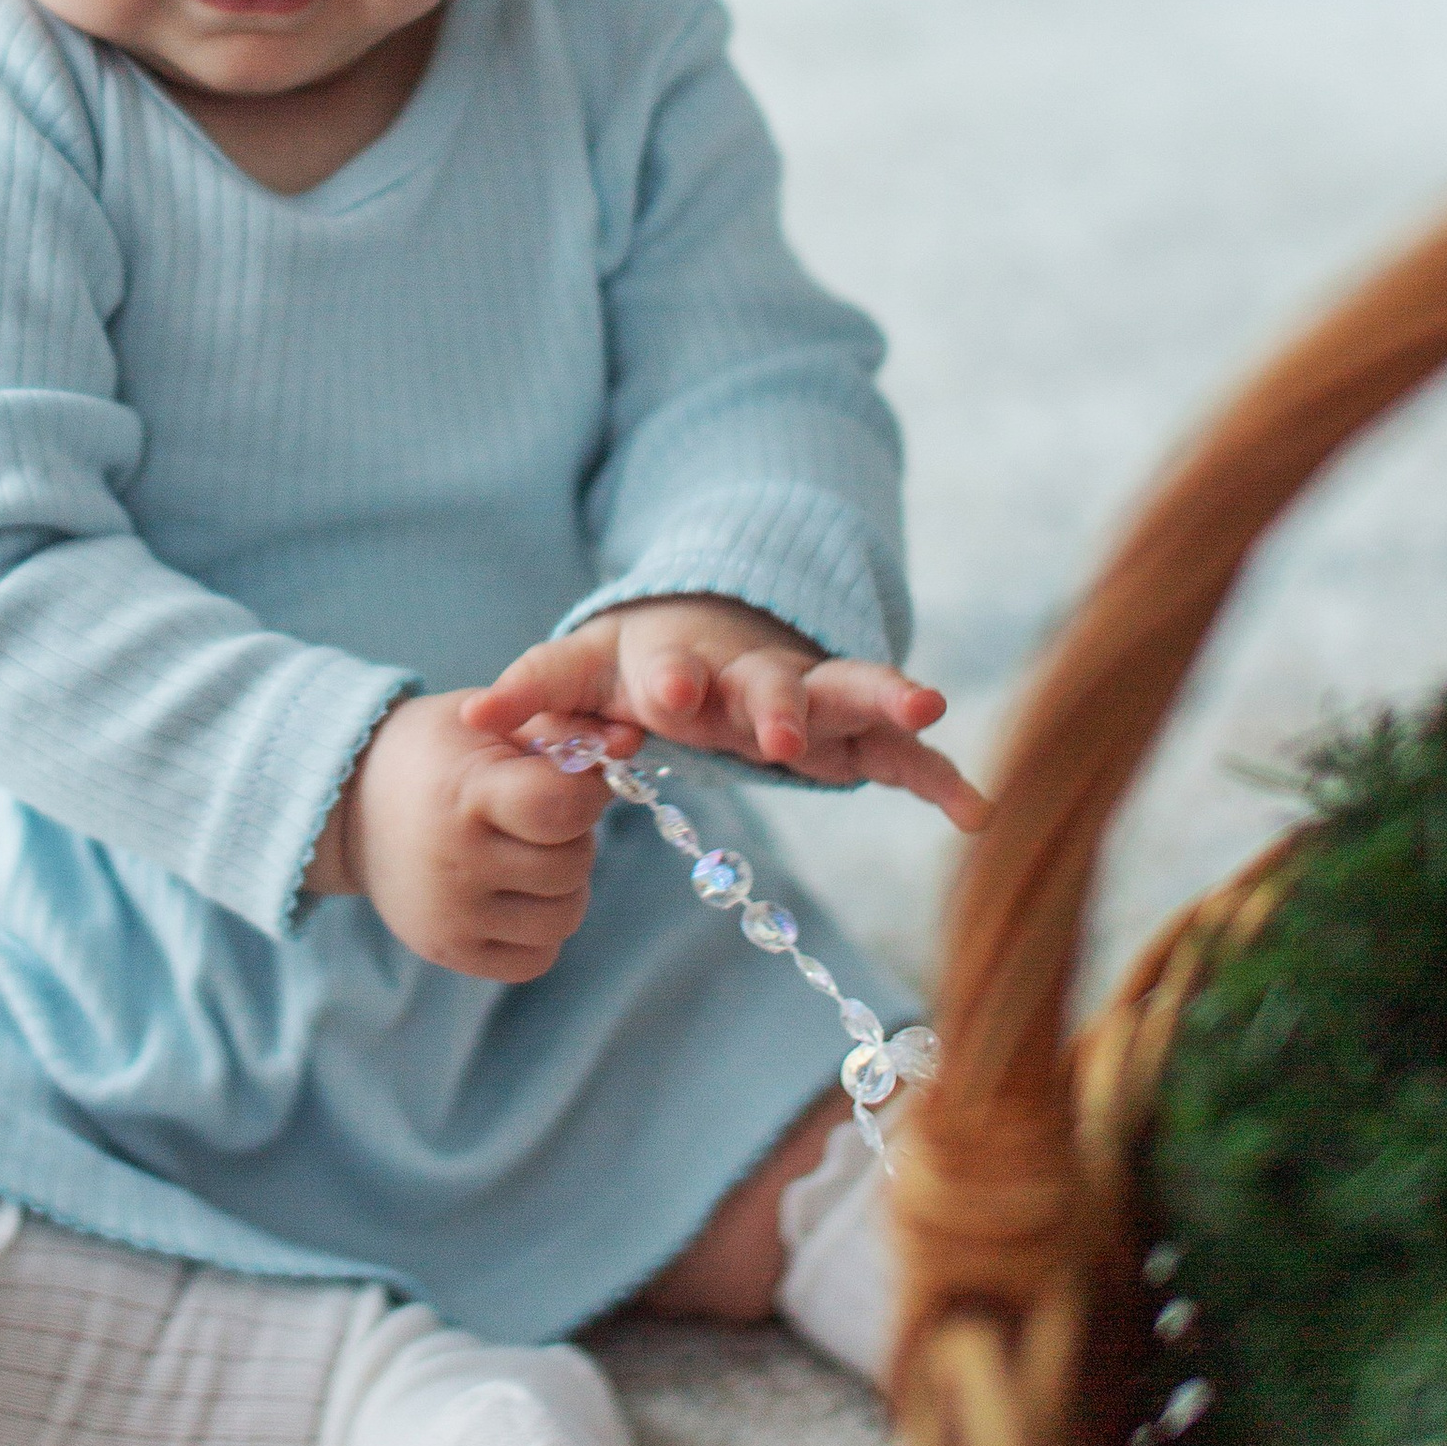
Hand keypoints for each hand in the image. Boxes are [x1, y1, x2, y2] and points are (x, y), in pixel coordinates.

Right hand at [306, 691, 607, 979]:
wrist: (349, 804)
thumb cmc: (434, 753)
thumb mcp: (485, 722)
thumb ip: (558, 729)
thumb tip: (631, 740)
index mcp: (465, 794)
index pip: (563, 807)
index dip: (587, 792)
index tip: (572, 780)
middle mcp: (456, 862)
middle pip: (571, 865)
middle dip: (574, 836)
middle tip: (542, 816)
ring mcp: (451, 915)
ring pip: (564, 918)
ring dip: (564, 885)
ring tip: (529, 853)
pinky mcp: (449, 950)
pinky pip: (536, 958)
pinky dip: (541, 928)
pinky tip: (516, 892)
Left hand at [460, 593, 989, 833]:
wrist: (706, 631)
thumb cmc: (631, 668)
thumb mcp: (578, 673)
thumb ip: (534, 692)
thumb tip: (468, 716)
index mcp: (674, 664)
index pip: (668, 670)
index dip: (668, 683)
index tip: (667, 698)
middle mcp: (748, 674)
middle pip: (766, 682)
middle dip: (775, 704)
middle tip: (779, 734)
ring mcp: (807, 696)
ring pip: (849, 691)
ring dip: (882, 699)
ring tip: (927, 707)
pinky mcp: (852, 729)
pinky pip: (900, 753)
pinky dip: (938, 776)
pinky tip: (978, 814)